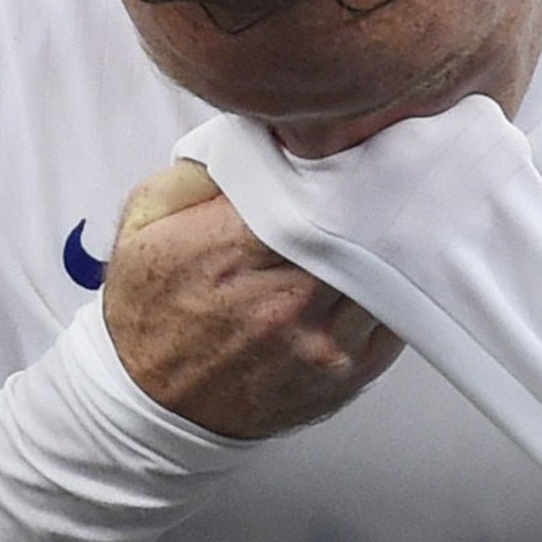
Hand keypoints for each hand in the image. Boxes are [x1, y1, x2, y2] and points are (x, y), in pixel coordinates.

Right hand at [103, 160, 404, 438]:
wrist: (154, 409)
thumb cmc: (151, 311)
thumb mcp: (145, 223)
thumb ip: (200, 170)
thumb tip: (261, 132)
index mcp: (232, 251)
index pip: (317, 186)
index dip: (341, 159)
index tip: (350, 142)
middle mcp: (284, 301)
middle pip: (364, 225)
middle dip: (376, 193)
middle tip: (387, 166)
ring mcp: (323, 343)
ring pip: (389, 270)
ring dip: (392, 240)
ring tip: (392, 212)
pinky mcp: (348, 374)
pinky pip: (396, 315)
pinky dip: (394, 285)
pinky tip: (382, 266)